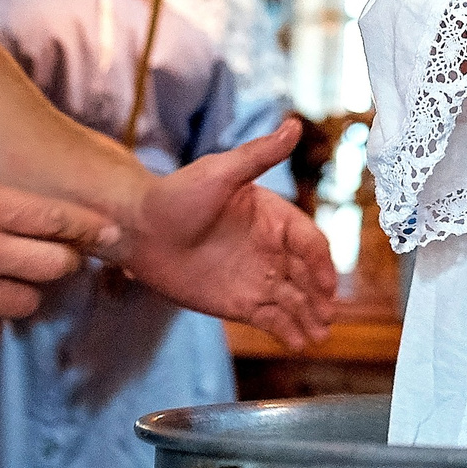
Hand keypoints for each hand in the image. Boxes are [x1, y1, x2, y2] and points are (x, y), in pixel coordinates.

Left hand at [108, 119, 339, 348]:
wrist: (137, 228)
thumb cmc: (177, 194)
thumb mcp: (221, 172)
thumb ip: (260, 154)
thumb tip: (294, 124)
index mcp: (273, 217)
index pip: (309, 242)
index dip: (322, 263)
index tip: (327, 283)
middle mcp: (270, 249)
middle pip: (306, 275)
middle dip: (320, 296)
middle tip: (329, 316)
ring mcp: (256, 277)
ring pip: (293, 300)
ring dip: (309, 317)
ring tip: (320, 336)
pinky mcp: (238, 302)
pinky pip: (270, 318)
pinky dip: (286, 331)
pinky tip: (298, 343)